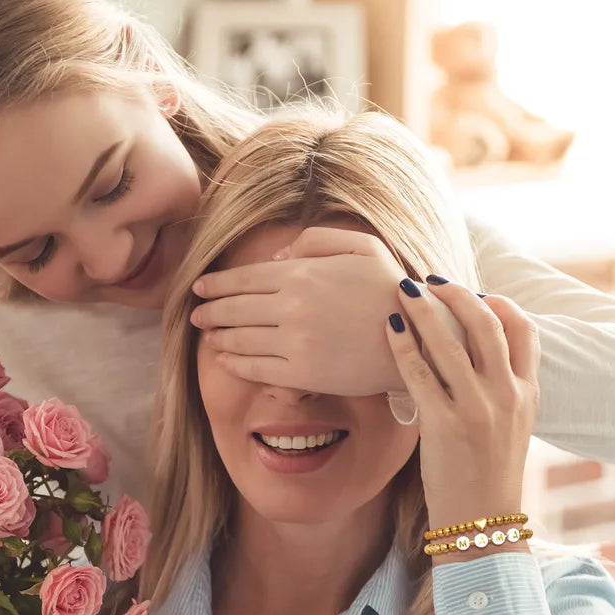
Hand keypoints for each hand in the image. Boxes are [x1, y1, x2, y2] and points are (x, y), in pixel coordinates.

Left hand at [191, 227, 408, 395]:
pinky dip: (234, 363)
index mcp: (302, 273)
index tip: (199, 288)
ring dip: (217, 337)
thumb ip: (316, 240)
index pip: (244, 278)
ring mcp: (294, 342)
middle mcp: (291, 306)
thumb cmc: (391, 289)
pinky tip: (224, 360)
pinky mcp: (302, 373)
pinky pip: (256, 368)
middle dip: (209, 311)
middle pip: (235, 309)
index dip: (216, 284)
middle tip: (195, 314)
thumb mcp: (362, 246)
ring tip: (207, 336)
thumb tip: (277, 257)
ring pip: (240, 339)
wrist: (419, 338)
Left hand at [386, 278, 539, 553]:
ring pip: (449, 341)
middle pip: (486, 324)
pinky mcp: (444, 426)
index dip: (500, 303)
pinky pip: (419, 372)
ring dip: (422, 308)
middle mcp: (507, 396)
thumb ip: (502, 388)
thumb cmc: (488, 473)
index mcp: (528, 394)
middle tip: (431, 279)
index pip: (525, 330)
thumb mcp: (513, 427)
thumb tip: (474, 350)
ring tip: (402, 289)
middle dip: (456, 293)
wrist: (481, 525)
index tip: (475, 292)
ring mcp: (477, 410)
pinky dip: (402, 345)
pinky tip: (389, 328)